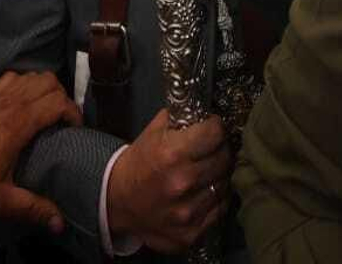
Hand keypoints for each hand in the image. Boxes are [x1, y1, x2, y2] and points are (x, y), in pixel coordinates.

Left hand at [0, 71, 82, 230]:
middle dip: (63, 97)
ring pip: (31, 75)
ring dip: (45, 88)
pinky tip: (24, 104)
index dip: (73, 113)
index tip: (75, 132)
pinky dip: (25, 84)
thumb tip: (60, 224)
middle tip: (64, 122)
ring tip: (48, 112)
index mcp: (17, 124)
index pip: (57, 102)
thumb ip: (33, 209)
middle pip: (48, 81)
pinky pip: (12, 78)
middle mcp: (8, 103)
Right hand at [106, 109, 230, 253]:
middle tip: (208, 150)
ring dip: (217, 176)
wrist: (117, 202)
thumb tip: (206, 108)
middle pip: (224, 158)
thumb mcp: (154, 131)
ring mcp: (187, 212)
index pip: (216, 133)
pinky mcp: (190, 234)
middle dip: (219, 150)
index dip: (214, 127)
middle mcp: (182, 183)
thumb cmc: (139, 163)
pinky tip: (200, 192)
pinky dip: (213, 199)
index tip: (211, 128)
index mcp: (172, 154)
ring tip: (203, 172)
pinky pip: (219, 209)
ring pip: (224, 184)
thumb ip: (181, 117)